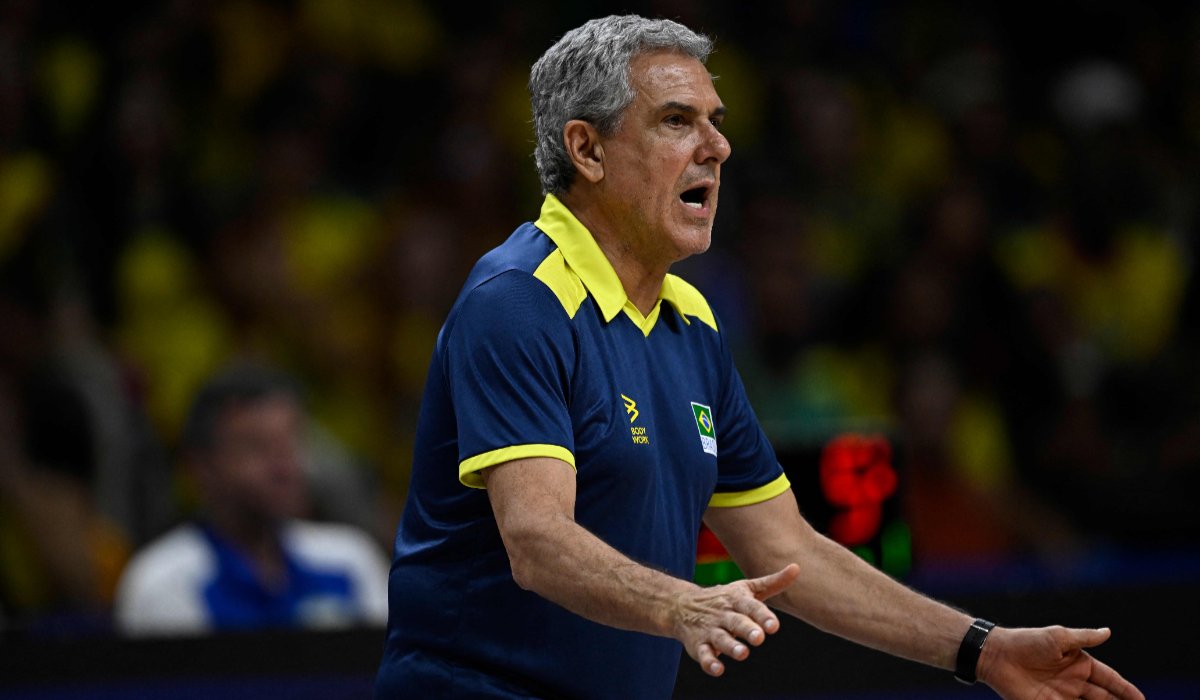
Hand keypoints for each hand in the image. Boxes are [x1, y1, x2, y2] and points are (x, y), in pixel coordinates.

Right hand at [671, 563, 799, 676]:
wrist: (681, 605)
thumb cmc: (724, 599)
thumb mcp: (746, 589)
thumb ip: (772, 582)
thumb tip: (797, 568)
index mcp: (736, 600)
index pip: (751, 607)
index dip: (763, 616)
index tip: (774, 626)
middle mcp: (723, 614)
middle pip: (736, 622)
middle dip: (747, 630)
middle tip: (759, 638)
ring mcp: (709, 630)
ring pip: (720, 639)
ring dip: (731, 646)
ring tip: (743, 653)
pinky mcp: (698, 645)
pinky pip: (703, 654)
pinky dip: (709, 662)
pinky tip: (718, 669)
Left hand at [979, 626, 1144, 699]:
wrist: (996, 656)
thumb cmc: (1026, 642)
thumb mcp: (1058, 637)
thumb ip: (1084, 638)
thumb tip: (1108, 631)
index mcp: (1080, 664)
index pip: (1110, 680)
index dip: (1126, 690)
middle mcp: (1075, 683)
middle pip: (1104, 699)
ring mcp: (1062, 696)